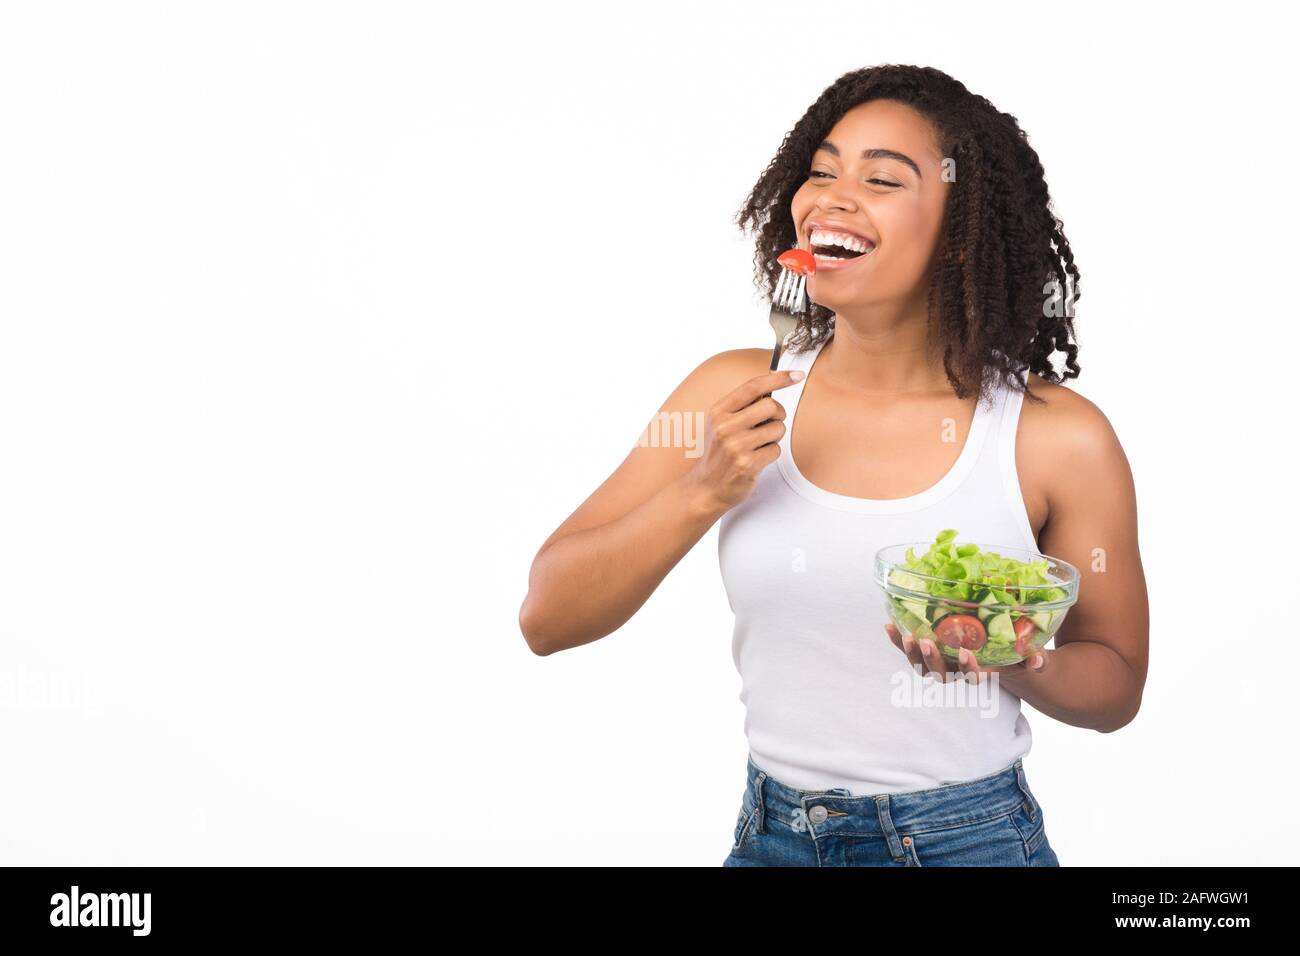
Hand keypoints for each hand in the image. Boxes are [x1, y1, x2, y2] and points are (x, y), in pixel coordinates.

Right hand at [683, 369, 801, 512]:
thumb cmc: (720, 452)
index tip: (798, 375)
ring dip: (774, 437)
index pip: (753, 386)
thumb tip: (774, 384)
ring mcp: (736, 446)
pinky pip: (776, 450)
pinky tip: (756, 459)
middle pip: (771, 406)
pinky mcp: (747, 464)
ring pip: (777, 429)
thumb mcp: (721, 424)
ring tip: (758, 446)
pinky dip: (771, 454)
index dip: (778, 378)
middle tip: (769, 424)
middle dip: (777, 415)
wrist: (706, 487)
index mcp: (719, 411)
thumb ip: (743, 406)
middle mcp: (725, 426)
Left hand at [884, 623, 1049, 682]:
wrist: (995, 656)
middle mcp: (955, 673)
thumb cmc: (1011, 657)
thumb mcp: (1025, 659)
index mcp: (978, 674)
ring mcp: (939, 664)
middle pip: (940, 675)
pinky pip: (910, 649)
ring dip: (911, 653)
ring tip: (905, 635)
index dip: (968, 668)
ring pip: (921, 666)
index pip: (972, 678)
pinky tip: (888, 626)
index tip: (967, 653)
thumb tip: (1038, 660)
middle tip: (928, 643)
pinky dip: (898, 640)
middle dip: (933, 660)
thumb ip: (1034, 661)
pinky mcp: (926, 652)